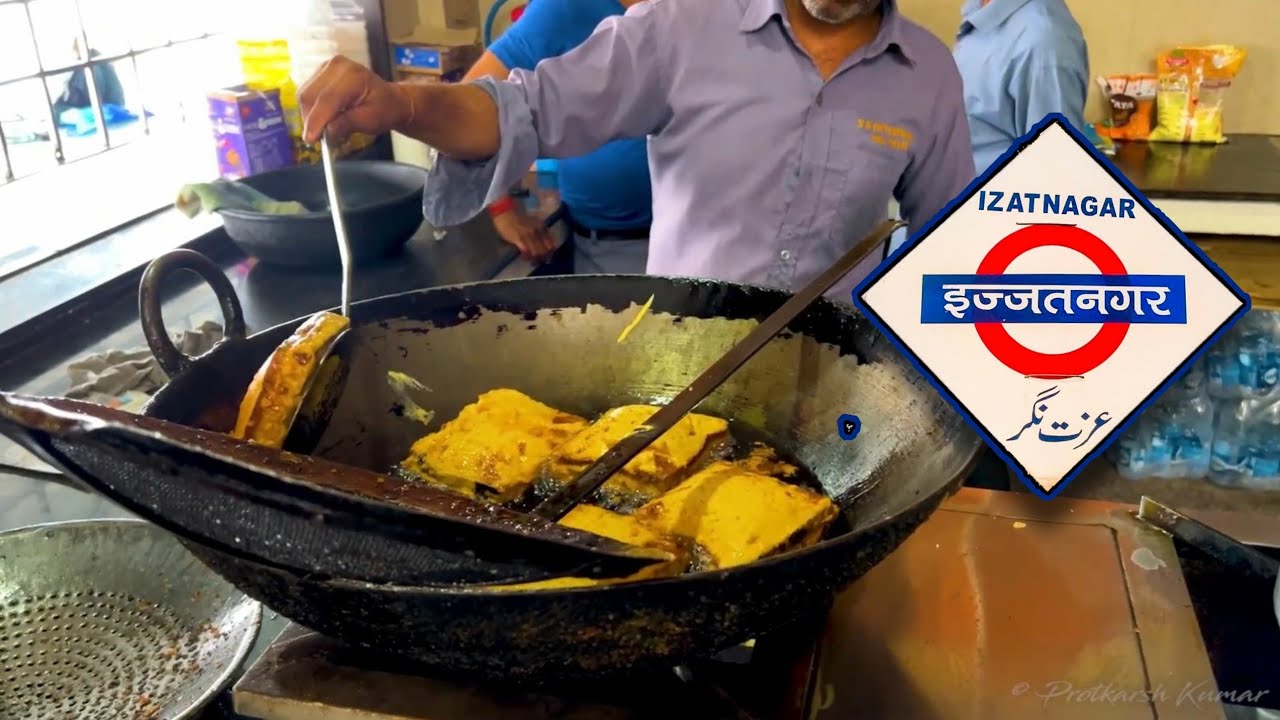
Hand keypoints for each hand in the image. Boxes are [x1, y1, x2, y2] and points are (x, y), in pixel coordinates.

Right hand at [298, 56, 412, 143]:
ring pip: (305, 95)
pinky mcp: (320, 73)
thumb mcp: (371, 120)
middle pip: (310, 95)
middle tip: (321, 138)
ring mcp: (326, 67)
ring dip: (311, 116)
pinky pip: (307, 94)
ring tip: (328, 126)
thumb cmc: (384, 109)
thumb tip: (327, 131)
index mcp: (354, 75)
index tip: (310, 139)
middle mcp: (337, 66)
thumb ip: (348, 124)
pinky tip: (326, 117)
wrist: (389, 99)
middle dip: (311, 120)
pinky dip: (312, 109)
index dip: (316, 120)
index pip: (327, 98)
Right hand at [492, 210, 556, 262]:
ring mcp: (528, 235)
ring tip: (532, 262)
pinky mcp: (518, 238)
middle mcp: (537, 232)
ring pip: (536, 253)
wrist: (506, 211)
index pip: (551, 244)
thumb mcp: (534, 222)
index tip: (548, 258)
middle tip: (540, 262)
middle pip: (544, 251)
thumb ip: (540, 232)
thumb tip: (543, 245)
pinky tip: (525, 258)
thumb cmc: (518, 217)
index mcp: (542, 227)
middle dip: (543, 259)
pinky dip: (526, 257)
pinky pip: (526, 251)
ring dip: (535, 259)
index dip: (551, 254)